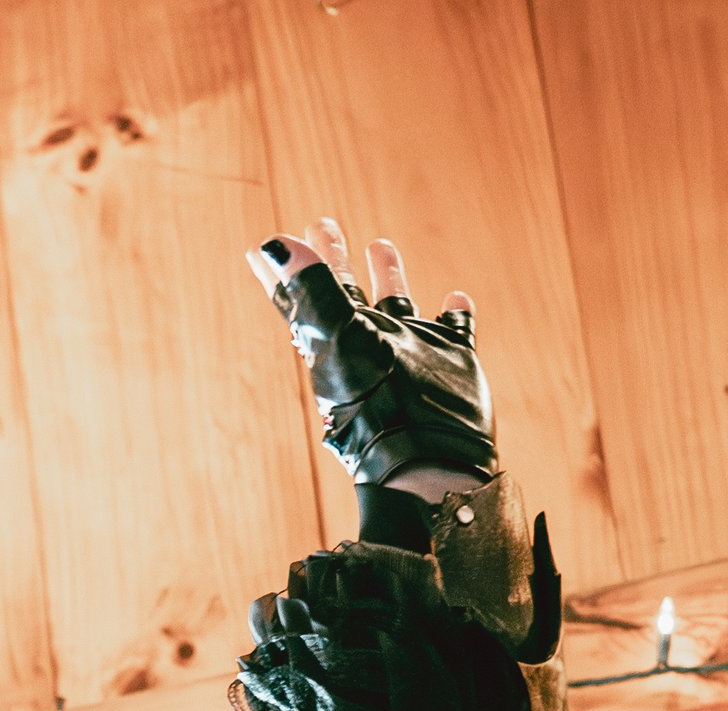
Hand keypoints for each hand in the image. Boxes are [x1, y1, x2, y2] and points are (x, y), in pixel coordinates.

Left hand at [247, 218, 491, 495]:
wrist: (428, 469)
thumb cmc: (379, 411)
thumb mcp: (340, 343)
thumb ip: (311, 296)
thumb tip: (273, 246)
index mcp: (342, 339)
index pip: (309, 294)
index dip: (290, 269)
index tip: (271, 240)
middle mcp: (373, 345)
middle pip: (346, 294)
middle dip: (333, 261)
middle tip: (322, 225)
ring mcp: (413, 355)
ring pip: (397, 305)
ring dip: (388, 276)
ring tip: (380, 244)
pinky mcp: (453, 368)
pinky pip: (454, 331)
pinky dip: (454, 312)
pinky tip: (456, 296)